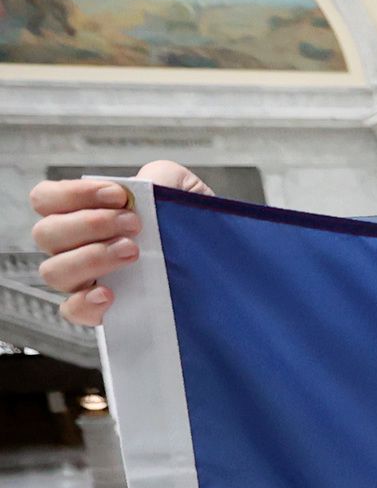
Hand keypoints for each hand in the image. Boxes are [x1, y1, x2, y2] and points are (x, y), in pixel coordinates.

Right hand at [33, 161, 207, 326]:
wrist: (220, 260)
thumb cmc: (188, 223)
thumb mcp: (180, 189)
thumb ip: (159, 177)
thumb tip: (139, 187)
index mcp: (82, 212)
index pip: (46, 199)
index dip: (73, 194)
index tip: (119, 196)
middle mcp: (73, 245)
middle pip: (46, 234)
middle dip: (89, 224)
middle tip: (134, 225)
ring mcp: (84, 279)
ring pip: (54, 271)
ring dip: (90, 258)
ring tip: (132, 252)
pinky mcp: (100, 310)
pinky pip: (72, 310)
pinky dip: (85, 302)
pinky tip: (109, 294)